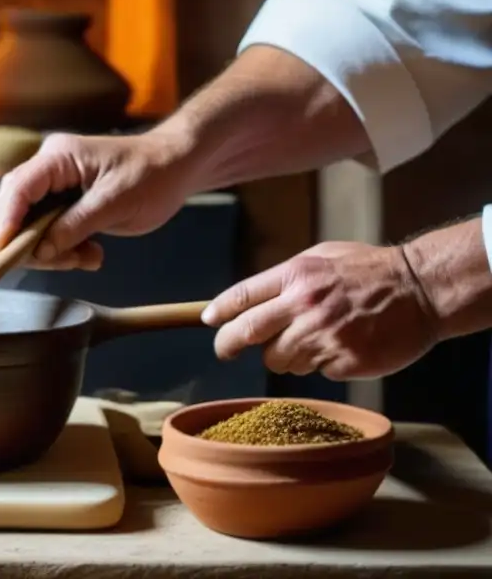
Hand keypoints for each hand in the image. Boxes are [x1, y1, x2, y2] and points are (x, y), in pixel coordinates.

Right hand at [0, 130, 195, 269]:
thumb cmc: (153, 175)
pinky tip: (91, 253)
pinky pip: (49, 230)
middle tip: (65, 262)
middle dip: (32, 242)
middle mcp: (49, 168)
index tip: (4, 253)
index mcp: (59, 157)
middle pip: (15, 208)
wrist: (178, 166)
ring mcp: (55, 185)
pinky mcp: (64, 202)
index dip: (6, 222)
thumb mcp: (116, 203)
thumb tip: (39, 250)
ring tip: (87, 258)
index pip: (17, 188)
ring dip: (52, 249)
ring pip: (30, 225)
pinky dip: (64, 248)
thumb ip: (75, 226)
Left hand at [202, 241, 438, 379]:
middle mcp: (304, 306)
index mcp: (296, 276)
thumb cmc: (368, 270)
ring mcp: (324, 336)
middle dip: (227, 345)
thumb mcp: (321, 258)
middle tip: (224, 351)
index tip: (207, 321)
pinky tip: (339, 347)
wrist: (421, 289)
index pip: (242, 296)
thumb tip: (252, 300)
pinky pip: (314, 371)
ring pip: (278, 360)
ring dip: (283, 356)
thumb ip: (286, 279)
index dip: (218, 311)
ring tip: (308, 340)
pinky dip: (320, 364)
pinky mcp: (344, 361)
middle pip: (246, 333)